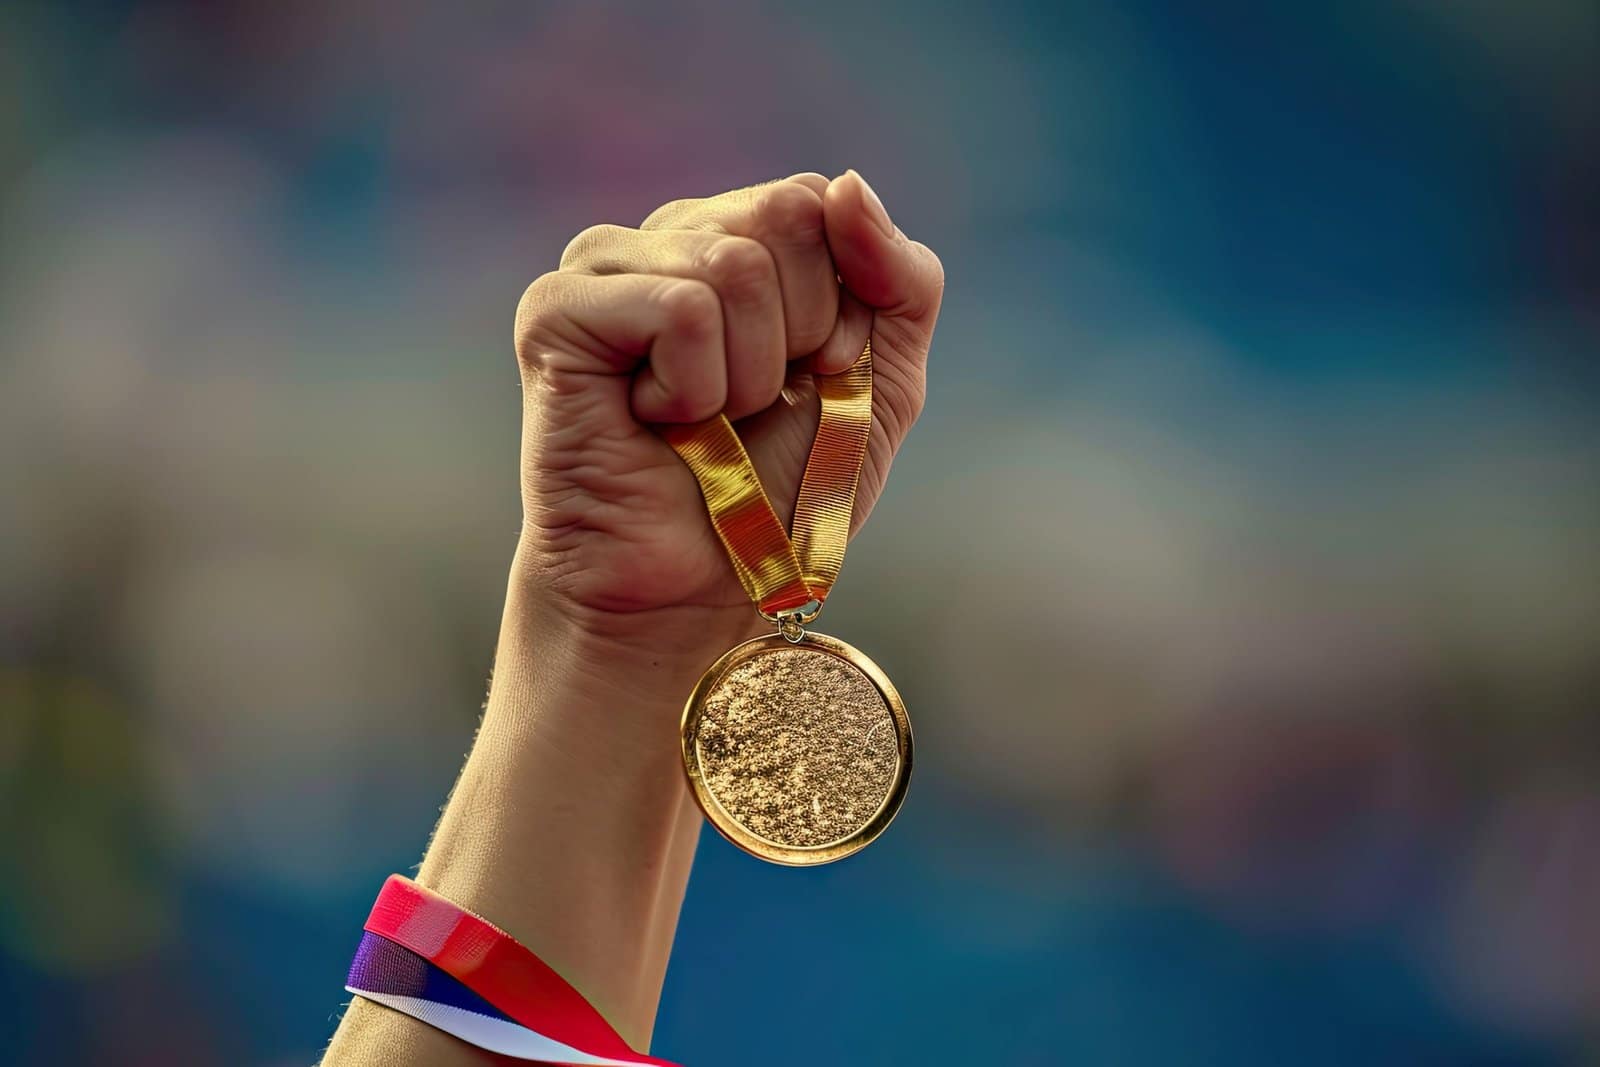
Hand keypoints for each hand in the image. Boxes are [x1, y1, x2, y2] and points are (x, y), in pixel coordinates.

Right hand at [512, 171, 943, 647]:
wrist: (701, 589)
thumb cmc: (784, 490)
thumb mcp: (884, 379)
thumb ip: (902, 278)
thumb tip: (847, 184)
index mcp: (740, 237)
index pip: (819, 201)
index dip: (841, 307)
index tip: (810, 379)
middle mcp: (668, 235)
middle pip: (784, 216)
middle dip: (799, 336)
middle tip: (749, 407)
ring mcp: (604, 265)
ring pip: (734, 265)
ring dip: (744, 378)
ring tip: (701, 423)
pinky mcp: (556, 312)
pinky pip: (679, 309)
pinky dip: (693, 389)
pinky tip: (654, 423)